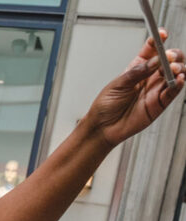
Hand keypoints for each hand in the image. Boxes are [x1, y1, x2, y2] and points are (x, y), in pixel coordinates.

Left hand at [87, 31, 182, 147]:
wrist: (102, 127)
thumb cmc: (106, 105)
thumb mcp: (118, 84)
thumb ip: (138, 72)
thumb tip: (157, 60)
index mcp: (139, 67)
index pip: (153, 48)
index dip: (159, 39)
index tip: (161, 34)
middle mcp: (150, 76)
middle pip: (170, 59)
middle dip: (173, 54)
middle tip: (168, 57)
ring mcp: (156, 89)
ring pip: (176, 73)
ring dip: (178, 68)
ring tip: (172, 68)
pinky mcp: (160, 103)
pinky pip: (174, 91)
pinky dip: (179, 84)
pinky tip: (179, 79)